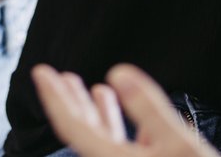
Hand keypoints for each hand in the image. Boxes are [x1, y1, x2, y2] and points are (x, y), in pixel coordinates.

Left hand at [30, 64, 220, 156]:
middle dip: (70, 101)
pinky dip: (120, 126)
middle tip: (55, 74)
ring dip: (97, 112)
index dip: (54, 98)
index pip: (72, 127)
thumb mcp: (180, 144)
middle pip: (82, 133)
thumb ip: (148, 109)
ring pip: (103, 140)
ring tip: (94, 87)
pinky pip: (121, 148)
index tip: (40, 73)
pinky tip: (127, 112)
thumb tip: (117, 72)